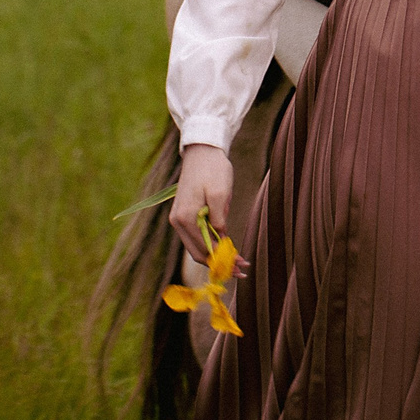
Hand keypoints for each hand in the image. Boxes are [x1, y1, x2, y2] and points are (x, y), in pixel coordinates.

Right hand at [171, 144, 243, 269]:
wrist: (202, 151)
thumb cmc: (213, 169)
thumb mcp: (220, 193)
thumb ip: (219, 218)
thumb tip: (221, 240)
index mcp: (185, 217)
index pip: (204, 249)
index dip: (223, 260)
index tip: (241, 266)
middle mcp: (178, 222)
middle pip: (198, 253)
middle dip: (219, 263)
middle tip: (242, 269)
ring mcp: (179, 219)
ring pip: (197, 246)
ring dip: (216, 255)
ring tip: (237, 260)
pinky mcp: (185, 215)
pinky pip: (197, 236)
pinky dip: (211, 244)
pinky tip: (227, 246)